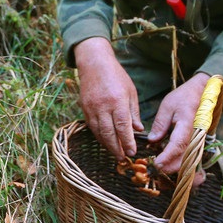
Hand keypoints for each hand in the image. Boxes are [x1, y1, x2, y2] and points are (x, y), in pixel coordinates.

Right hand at [74, 38, 143, 159]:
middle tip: (123, 158)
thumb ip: (133, 112)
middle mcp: (103, 107)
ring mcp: (91, 108)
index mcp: (117, 101)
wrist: (94, 64)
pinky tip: (105, 141)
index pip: (123, 127)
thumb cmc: (116, 76)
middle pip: (109, 134)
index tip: (132, 152)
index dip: (127, 142)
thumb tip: (138, 130)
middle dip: (116, 148)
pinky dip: (99, 136)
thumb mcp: (131, 92)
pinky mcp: (84, 109)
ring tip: (115, 153)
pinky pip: (91, 127)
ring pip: (98, 133)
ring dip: (107, 145)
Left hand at [148, 72, 210, 180]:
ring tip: (164, 168)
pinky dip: (186, 163)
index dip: (167, 157)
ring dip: (179, 167)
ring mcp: (202, 139)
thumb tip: (152, 141)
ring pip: (192, 160)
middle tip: (157, 169)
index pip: (178, 145)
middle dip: (172, 167)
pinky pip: (194, 156)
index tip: (157, 164)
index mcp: (187, 123)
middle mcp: (197, 134)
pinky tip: (175, 166)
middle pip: (187, 157)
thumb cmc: (185, 96)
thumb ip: (160, 124)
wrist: (205, 91)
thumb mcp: (168, 105)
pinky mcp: (202, 141)